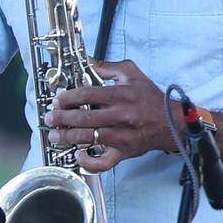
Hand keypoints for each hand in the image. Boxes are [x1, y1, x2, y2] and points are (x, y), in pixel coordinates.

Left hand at [43, 59, 173, 171]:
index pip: (88, 94)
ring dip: (68, 138)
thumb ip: (107, 67)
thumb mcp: (132, 74)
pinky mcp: (124, 152)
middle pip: (84, 118)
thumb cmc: (150, 98)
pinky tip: (79, 155)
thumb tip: (87, 60)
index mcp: (121, 95)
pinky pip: (104, 162)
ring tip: (55, 136)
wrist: (172, 122)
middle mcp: (121, 116)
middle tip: (50, 118)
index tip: (58, 100)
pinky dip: (89, 162)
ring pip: (89, 139)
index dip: (68, 98)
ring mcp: (122, 136)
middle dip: (62, 118)